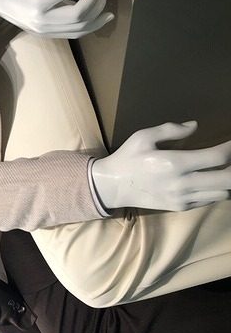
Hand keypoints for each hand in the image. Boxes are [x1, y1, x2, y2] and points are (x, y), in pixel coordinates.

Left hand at [0, 0, 113, 38]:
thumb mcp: (33, 6)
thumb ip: (53, 8)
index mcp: (44, 31)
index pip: (78, 32)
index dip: (96, 24)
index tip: (110, 13)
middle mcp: (43, 28)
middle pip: (82, 23)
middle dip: (99, 7)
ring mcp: (40, 17)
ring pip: (78, 13)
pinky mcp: (37, 3)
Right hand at [92, 121, 230, 210]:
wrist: (113, 186)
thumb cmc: (128, 158)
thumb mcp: (142, 137)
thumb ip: (170, 130)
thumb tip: (194, 126)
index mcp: (174, 163)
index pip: (216, 157)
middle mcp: (183, 183)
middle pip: (227, 179)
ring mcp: (183, 198)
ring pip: (222, 193)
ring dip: (227, 180)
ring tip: (223, 169)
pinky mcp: (180, 207)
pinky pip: (208, 200)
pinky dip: (215, 190)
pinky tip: (211, 179)